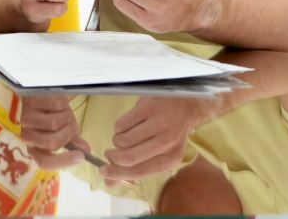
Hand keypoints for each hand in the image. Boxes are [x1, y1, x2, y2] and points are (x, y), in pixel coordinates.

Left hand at [18, 95, 87, 169]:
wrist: (44, 98)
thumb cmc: (55, 117)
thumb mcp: (66, 133)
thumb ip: (75, 144)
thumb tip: (86, 152)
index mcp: (35, 149)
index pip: (46, 163)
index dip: (64, 161)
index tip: (81, 156)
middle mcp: (27, 137)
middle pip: (52, 143)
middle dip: (67, 134)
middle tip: (70, 126)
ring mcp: (26, 119)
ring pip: (53, 124)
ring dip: (65, 117)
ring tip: (63, 112)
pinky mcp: (30, 102)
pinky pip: (53, 106)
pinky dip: (62, 104)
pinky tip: (58, 103)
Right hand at [100, 96, 214, 183]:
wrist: (184, 104)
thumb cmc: (169, 133)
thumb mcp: (159, 154)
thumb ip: (135, 169)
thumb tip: (109, 183)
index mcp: (171, 158)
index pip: (140, 171)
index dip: (118, 174)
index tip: (103, 172)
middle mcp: (166, 141)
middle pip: (129, 157)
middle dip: (113, 157)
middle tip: (108, 153)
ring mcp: (157, 123)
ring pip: (123, 140)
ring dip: (117, 140)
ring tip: (124, 136)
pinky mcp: (147, 107)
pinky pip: (122, 123)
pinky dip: (119, 126)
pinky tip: (129, 124)